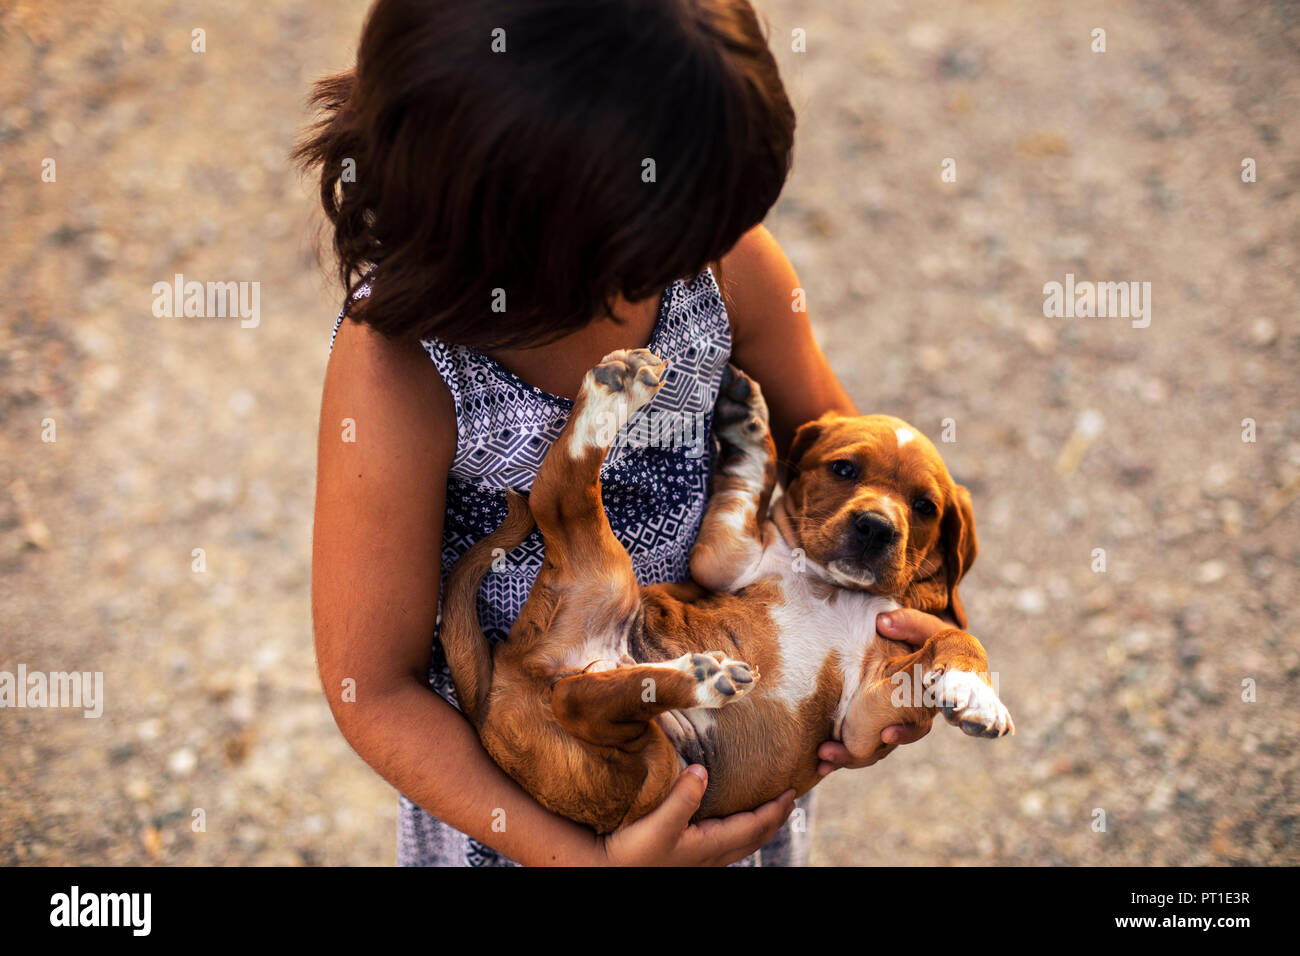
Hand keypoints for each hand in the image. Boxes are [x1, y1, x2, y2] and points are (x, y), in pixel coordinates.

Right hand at [598, 765, 794, 865]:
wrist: (605, 870)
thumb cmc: (632, 852)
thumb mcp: (658, 824)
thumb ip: (683, 798)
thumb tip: (703, 771)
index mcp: (710, 846)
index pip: (755, 826)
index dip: (775, 810)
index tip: (791, 790)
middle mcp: (710, 856)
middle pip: (754, 837)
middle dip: (774, 818)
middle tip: (787, 798)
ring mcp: (699, 858)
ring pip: (740, 841)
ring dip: (758, 824)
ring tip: (765, 806)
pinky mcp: (686, 855)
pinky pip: (724, 841)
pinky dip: (738, 827)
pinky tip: (727, 817)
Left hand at [816, 608, 953, 774]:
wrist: (928, 655)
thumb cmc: (932, 641)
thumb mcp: (929, 630)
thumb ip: (910, 624)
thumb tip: (881, 622)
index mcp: (924, 702)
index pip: (916, 724)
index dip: (903, 733)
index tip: (885, 735)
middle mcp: (905, 719)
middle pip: (884, 746)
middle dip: (858, 754)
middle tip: (831, 752)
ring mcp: (886, 723)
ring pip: (868, 750)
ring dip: (844, 756)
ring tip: (821, 759)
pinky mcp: (869, 723)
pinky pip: (856, 745)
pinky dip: (840, 751)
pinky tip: (820, 761)